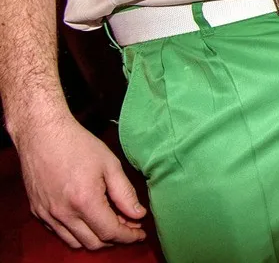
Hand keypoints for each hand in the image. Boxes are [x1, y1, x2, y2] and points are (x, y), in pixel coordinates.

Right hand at [16, 115, 145, 249]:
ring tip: (110, 222)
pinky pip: (59, 233)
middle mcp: (63, 213)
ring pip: (75, 242)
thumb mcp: (110, 165)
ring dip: (96, 238)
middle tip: (129, 225)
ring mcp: (48, 215)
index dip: (129, 236)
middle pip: (94, 242)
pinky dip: (77, 232)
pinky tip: (88, 218)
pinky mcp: (37, 212)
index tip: (140, 233)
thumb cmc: (79, 145)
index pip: (110, 232)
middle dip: (115, 238)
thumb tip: (138, 215)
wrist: (43, 135)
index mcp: (84, 201)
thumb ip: (125, 193)